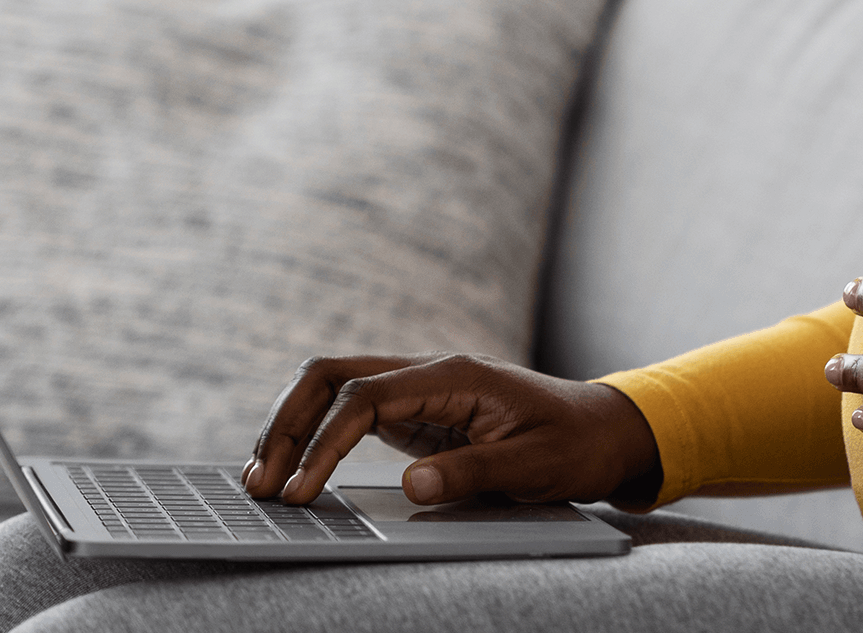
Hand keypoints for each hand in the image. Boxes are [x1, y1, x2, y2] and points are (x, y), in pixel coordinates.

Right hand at [241, 353, 661, 508]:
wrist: (603, 430)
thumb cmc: (574, 444)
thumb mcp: (534, 465)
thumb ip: (474, 472)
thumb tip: (414, 486)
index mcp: (453, 376)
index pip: (363, 396)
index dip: (322, 443)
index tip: (301, 491)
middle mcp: (427, 372)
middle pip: (330, 375)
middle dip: (285, 423)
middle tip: (259, 482)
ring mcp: (418, 389)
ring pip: (332, 387)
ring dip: (291, 425)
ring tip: (261, 478)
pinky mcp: (415, 413)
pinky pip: (349, 411)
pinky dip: (314, 435)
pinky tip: (294, 469)